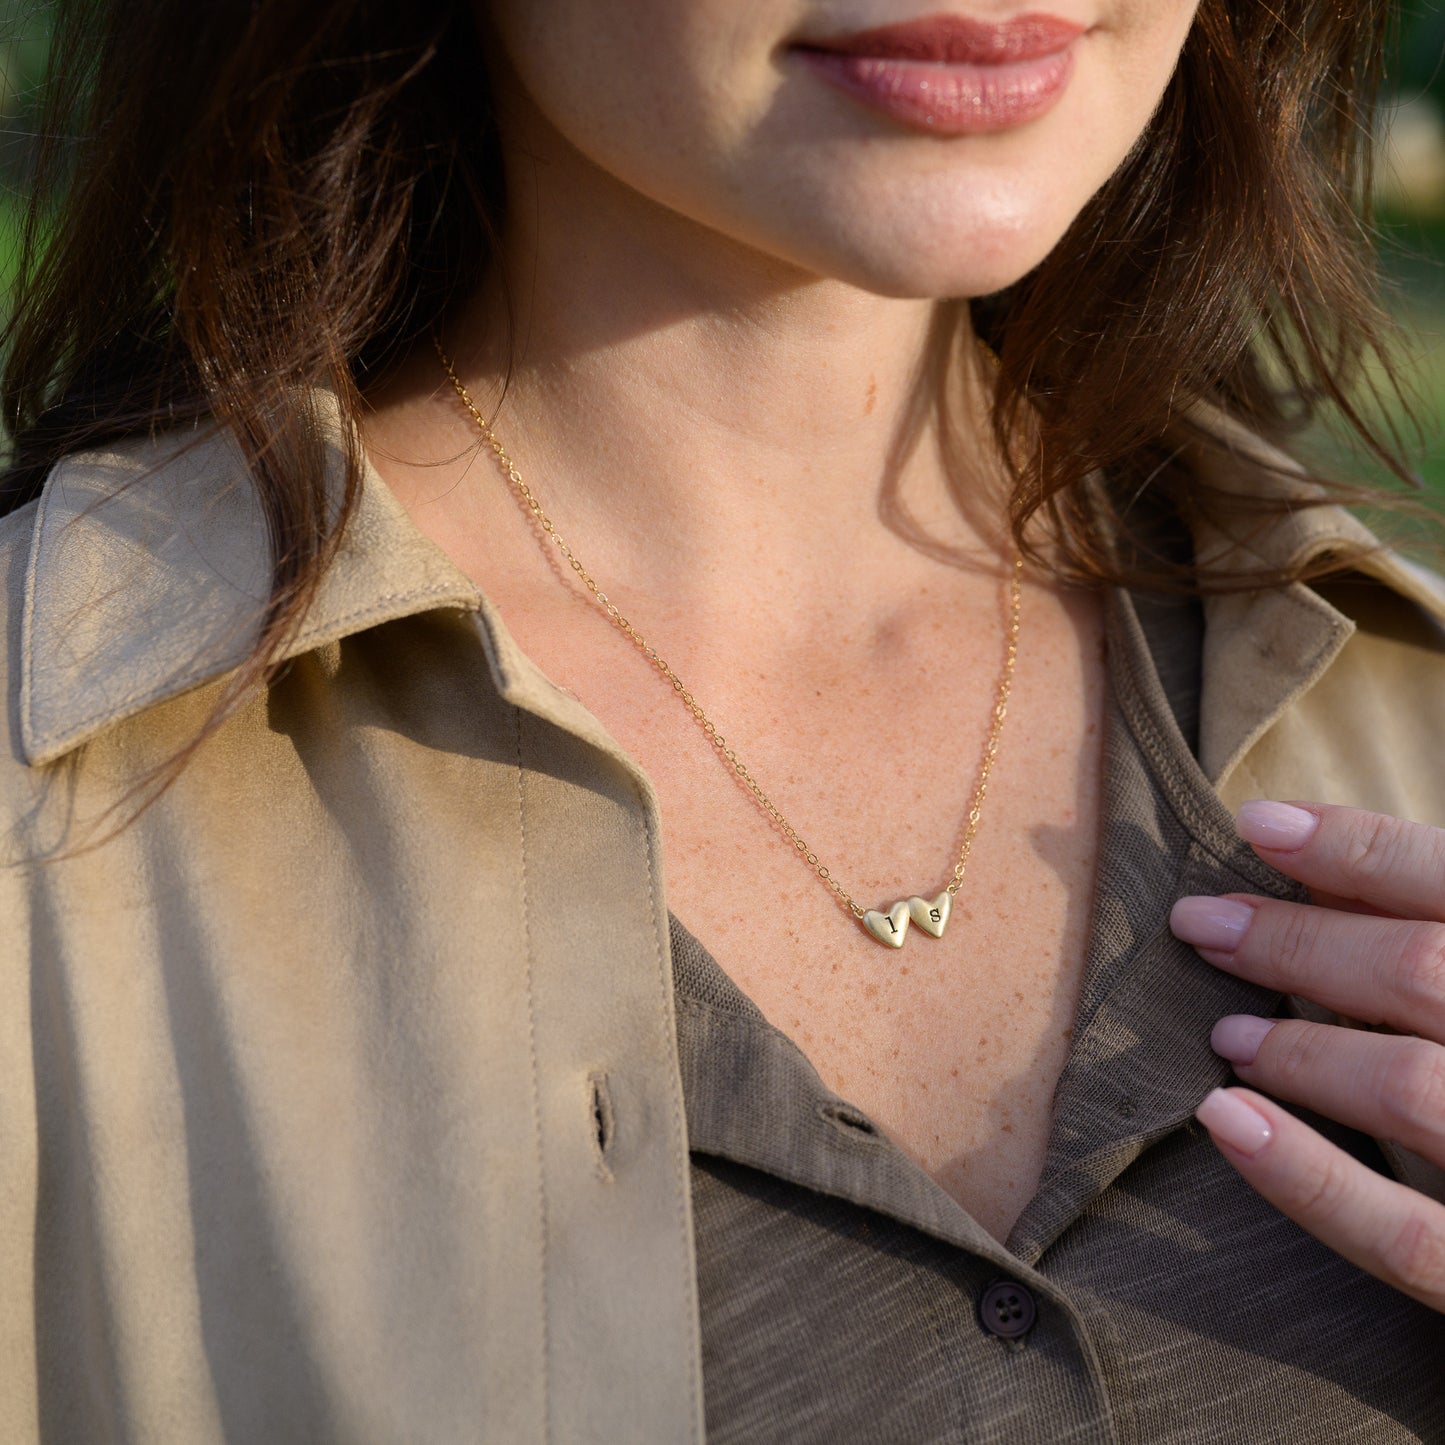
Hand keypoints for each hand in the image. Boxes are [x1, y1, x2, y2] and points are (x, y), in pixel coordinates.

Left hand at [1169, 800, 1444, 1313]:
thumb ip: (1439, 923)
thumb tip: (1315, 869)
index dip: (1359, 848)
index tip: (1258, 825)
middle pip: (1422, 974)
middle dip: (1299, 943)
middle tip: (1200, 923)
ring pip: (1409, 1088)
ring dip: (1299, 1049)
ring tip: (1225, 1033)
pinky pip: (1408, 1235)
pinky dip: (1307, 1177)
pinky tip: (1227, 1121)